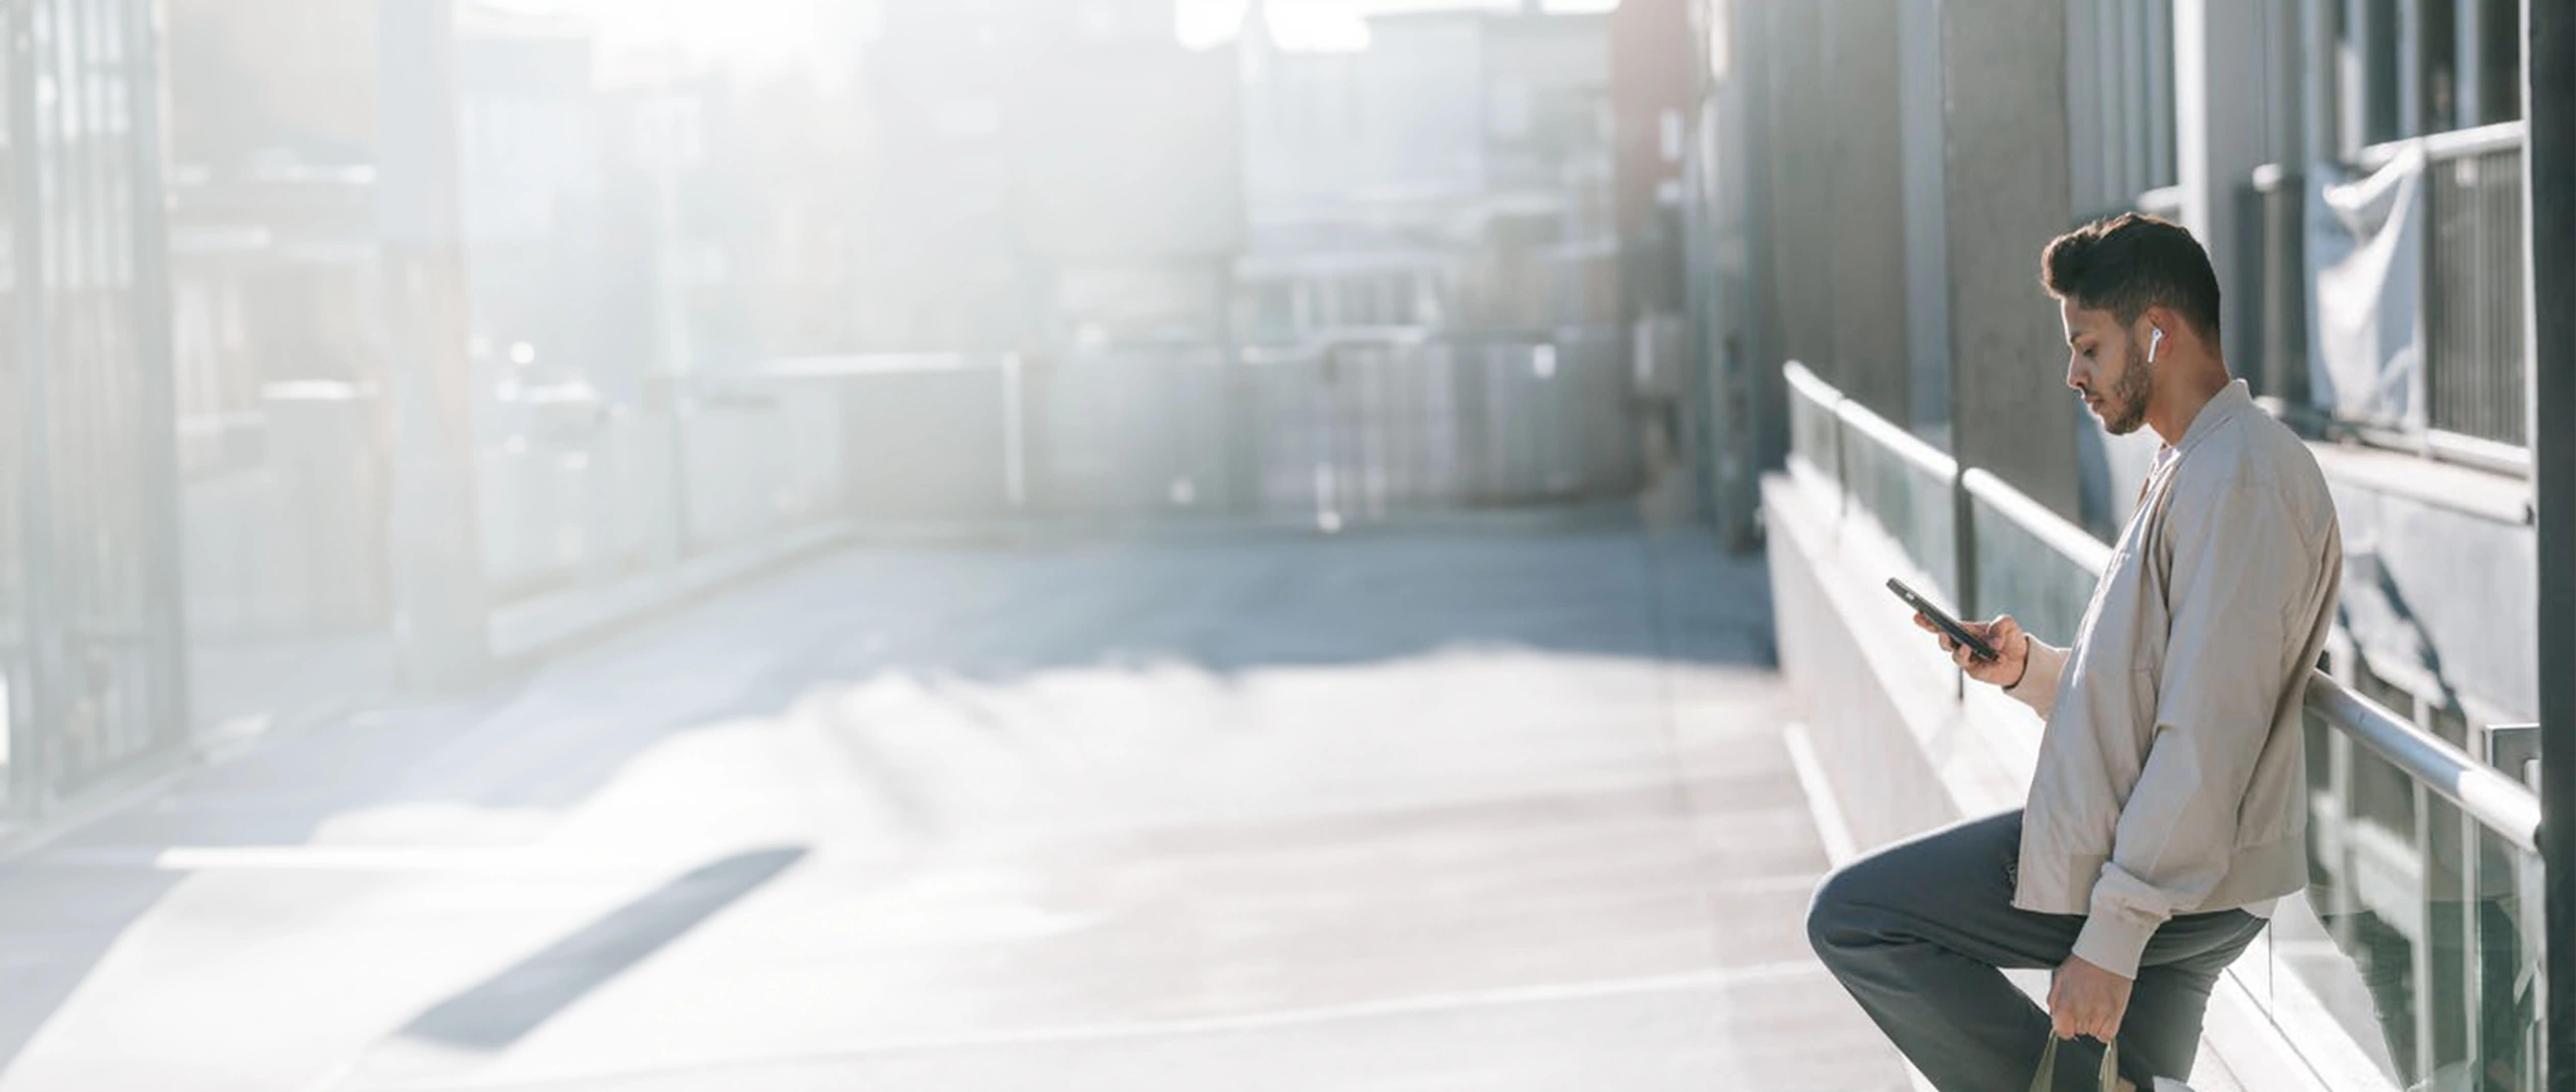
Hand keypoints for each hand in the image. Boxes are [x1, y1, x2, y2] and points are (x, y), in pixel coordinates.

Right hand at [1912, 612, 2027, 687]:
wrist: (2023, 660)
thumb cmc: (2010, 639)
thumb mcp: (2008, 624)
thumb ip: (2001, 624)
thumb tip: (1994, 640)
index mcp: (1966, 631)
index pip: (1943, 625)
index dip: (1928, 621)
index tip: (1917, 615)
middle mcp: (1962, 645)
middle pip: (1944, 642)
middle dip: (1941, 638)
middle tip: (1942, 634)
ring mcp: (1968, 660)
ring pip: (1955, 656)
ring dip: (1959, 652)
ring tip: (1967, 647)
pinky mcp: (1977, 672)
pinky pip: (1974, 668)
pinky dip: (1983, 662)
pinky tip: (1996, 658)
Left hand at [2048, 955, 2132, 1042]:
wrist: (2106, 955)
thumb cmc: (2082, 964)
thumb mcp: (2059, 979)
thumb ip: (2055, 1001)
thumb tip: (2055, 1017)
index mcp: (2064, 1006)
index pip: (2062, 1032)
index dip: (2065, 1026)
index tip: (2069, 1020)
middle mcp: (2081, 1013)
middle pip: (2078, 1031)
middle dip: (2079, 1020)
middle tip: (2085, 1003)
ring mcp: (2099, 1015)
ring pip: (2093, 1032)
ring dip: (2093, 1022)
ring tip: (2096, 1004)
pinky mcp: (2115, 1015)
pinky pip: (2107, 1035)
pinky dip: (2106, 1029)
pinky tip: (2104, 1015)